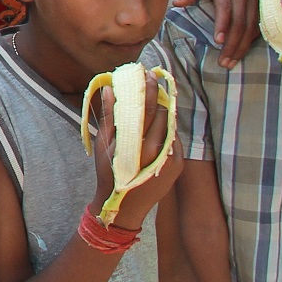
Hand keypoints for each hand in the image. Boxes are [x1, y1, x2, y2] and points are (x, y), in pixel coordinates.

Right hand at [87, 81, 180, 230]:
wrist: (124, 208)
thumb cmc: (108, 175)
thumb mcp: (103, 146)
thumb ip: (109, 116)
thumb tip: (110, 89)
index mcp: (139, 145)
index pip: (149, 109)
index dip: (150, 89)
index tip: (149, 73)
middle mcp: (160, 151)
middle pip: (165, 114)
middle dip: (159, 96)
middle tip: (154, 80)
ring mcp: (172, 159)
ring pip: (172, 126)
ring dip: (165, 111)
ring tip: (157, 99)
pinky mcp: (178, 165)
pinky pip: (174, 139)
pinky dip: (167, 129)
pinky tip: (159, 123)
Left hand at [170, 0, 262, 64]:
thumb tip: (178, 4)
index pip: (226, 6)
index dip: (223, 25)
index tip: (218, 42)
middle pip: (242, 19)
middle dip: (234, 43)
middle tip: (224, 62)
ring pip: (253, 23)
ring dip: (244, 44)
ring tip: (232, 61)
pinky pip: (259, 20)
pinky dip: (252, 37)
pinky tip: (244, 49)